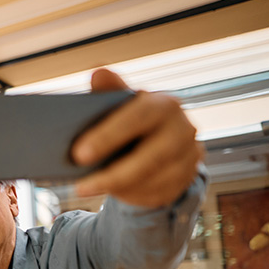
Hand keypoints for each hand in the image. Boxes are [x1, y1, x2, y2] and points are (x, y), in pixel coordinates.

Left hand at [71, 68, 202, 207]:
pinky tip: (110, 194)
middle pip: (151, 157)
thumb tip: (99, 72)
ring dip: (119, 188)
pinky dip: (132, 196)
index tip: (78, 154)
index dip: (109, 136)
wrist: (159, 139)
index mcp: (164, 104)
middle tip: (80, 186)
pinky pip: (159, 193)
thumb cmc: (131, 119)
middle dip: (113, 174)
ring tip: (87, 189)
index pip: (139, 117)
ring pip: (154, 180)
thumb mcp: (120, 104)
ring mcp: (189, 155)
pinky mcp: (187, 177)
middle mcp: (183, 129)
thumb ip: (109, 91)